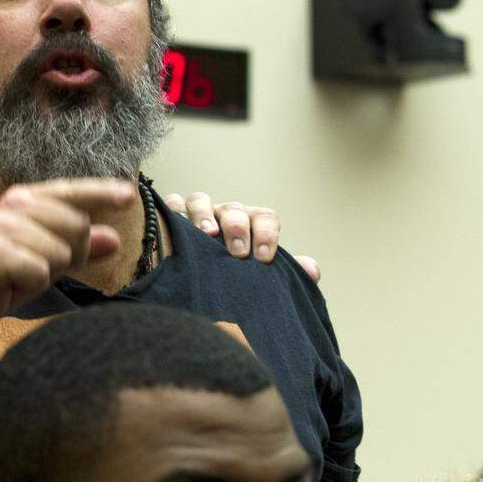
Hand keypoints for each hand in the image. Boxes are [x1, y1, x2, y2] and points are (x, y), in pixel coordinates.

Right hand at [0, 178, 134, 332]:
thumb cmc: (2, 278)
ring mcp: (2, 226)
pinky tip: (8, 284)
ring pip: (61, 252)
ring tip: (19, 275)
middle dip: (70, 255)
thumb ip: (80, 247)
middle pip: (78, 226)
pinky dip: (31, 286)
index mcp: (25, 198)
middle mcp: (13, 204)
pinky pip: (41, 272)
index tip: (130, 195)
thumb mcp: (47, 261)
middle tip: (37, 267)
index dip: (103, 194)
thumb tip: (114, 238)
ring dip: (47, 273)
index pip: (73, 192)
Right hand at [163, 191, 320, 281]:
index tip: (265, 258)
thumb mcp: (261, 274)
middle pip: (234, 209)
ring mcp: (198, 214)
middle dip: (238, 227)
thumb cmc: (237, 274)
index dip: (267, 234)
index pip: (264, 217)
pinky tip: (173, 224)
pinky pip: (171, 204)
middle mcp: (225, 215)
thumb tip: (311, 271)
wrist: (205, 281)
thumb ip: (287, 272)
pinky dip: (172, 209)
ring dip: (205, 215)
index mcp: (251, 224)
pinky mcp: (172, 217)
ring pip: (201, 200)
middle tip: (239, 252)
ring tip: (207, 235)